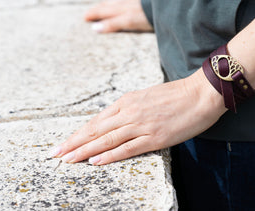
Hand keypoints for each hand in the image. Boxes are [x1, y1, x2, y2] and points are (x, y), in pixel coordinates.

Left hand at [49, 69, 225, 164]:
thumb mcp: (148, 96)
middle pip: (96, 130)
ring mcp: (142, 125)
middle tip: (54, 154)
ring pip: (106, 140)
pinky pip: (127, 148)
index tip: (65, 142)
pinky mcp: (155, 137)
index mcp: (127, 100)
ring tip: (66, 160)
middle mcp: (130, 112)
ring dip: (84, 151)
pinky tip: (95, 162)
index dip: (79, 133)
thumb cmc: (177, 94)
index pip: (97, 120)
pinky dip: (109, 156)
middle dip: (73, 143)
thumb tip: (115, 120)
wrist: (201, 93)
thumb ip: (130, 107)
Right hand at [85, 0, 152, 32]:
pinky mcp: (144, 6)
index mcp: (121, 9)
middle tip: (89, 14)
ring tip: (105, 8)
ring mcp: (136, 5)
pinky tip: (126, 7)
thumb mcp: (128, 21)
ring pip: (118, 5)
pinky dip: (120, 6)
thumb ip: (112, 24)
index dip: (94, 14)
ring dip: (109, 7)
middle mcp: (127, 5)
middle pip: (109, 6)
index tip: (84, 18)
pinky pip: (127, 5)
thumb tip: (94, 29)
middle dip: (98, 10)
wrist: (167, 7)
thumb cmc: (148, 15)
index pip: (104, 11)